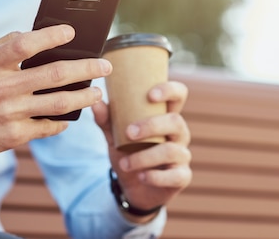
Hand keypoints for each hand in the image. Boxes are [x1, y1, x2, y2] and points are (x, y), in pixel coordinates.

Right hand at [0, 25, 111, 158]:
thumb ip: (6, 44)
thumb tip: (36, 34)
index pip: (26, 44)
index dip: (51, 36)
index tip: (72, 31)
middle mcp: (3, 88)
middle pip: (54, 75)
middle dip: (87, 69)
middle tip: (106, 65)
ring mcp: (10, 113)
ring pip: (59, 103)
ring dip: (85, 97)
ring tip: (97, 92)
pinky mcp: (13, 136)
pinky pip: (48, 127)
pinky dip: (63, 122)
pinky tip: (72, 117)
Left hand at [92, 80, 191, 221]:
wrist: (132, 187)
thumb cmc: (128, 153)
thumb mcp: (116, 136)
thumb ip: (107, 120)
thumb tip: (95, 102)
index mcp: (165, 116)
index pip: (178, 94)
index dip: (170, 90)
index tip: (150, 95)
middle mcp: (178, 133)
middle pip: (176, 121)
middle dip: (152, 126)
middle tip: (129, 132)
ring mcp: (182, 155)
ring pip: (172, 150)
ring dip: (145, 156)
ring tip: (125, 163)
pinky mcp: (182, 176)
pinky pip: (176, 175)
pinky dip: (155, 176)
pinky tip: (141, 176)